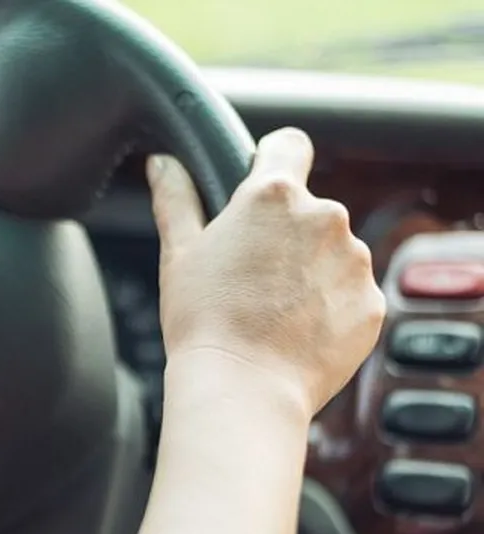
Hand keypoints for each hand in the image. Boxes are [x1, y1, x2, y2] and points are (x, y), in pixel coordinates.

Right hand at [147, 127, 384, 414]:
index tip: (258, 187)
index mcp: (274, 196)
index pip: (289, 145)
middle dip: (284, 233)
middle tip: (248, 274)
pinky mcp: (371, 303)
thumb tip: (162, 163)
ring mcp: (354, 261)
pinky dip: (328, 307)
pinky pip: (350, 293)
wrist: (243, 387)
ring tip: (271, 310)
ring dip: (308, 270)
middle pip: (308, 208)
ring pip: (331, 252)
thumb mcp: (177, 253)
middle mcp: (325, 217)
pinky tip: (295, 332)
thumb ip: (175, 199)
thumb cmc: (203, 321)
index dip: (272, 161)